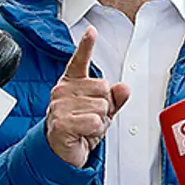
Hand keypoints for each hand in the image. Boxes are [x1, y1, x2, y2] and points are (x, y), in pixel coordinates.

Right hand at [46, 26, 130, 167]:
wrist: (61, 153)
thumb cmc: (79, 129)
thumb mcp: (102, 112)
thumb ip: (114, 98)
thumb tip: (124, 87)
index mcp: (71, 83)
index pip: (79, 61)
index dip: (86, 45)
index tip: (91, 31)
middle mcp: (63, 90)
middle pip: (104, 88)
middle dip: (105, 107)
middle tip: (91, 118)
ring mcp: (60, 106)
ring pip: (102, 107)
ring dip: (100, 122)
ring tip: (86, 128)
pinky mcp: (61, 122)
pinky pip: (95, 121)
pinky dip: (95, 131)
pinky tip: (83, 134)